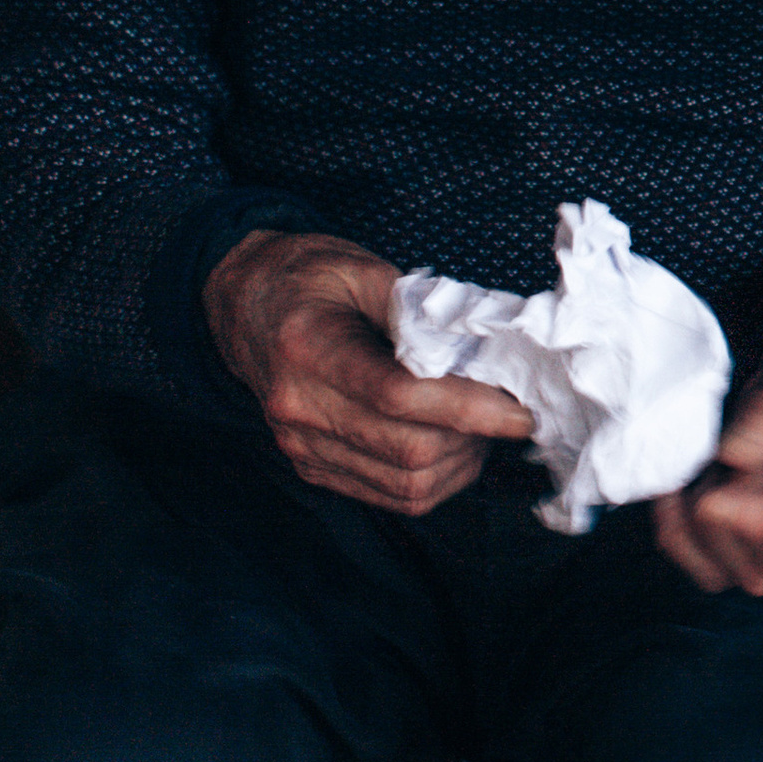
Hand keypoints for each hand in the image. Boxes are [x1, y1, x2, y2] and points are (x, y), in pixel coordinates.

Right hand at [205, 228, 532, 515]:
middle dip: (475, 436)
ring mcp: (302, 444)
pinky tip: (453, 446)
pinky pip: (389, 495)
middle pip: (410, 449)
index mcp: (308, 348)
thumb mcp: (359, 267)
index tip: (521, 408)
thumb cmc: (307, 278)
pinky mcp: (312, 466)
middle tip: (507, 408)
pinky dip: (435, 479)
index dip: (470, 407)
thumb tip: (486, 343)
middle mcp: (300, 406)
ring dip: (461, 463)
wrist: (242, 304)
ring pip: (406, 483)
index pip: (401, 395)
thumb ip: (419, 305)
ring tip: (479, 425)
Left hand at [653, 303, 762, 597]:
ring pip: (742, 573)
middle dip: (728, 515)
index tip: (711, 497)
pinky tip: (676, 495)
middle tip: (716, 455)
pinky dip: (683, 540)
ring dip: (701, 528)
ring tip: (701, 468)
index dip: (761, 521)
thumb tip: (736, 457)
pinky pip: (717, 570)